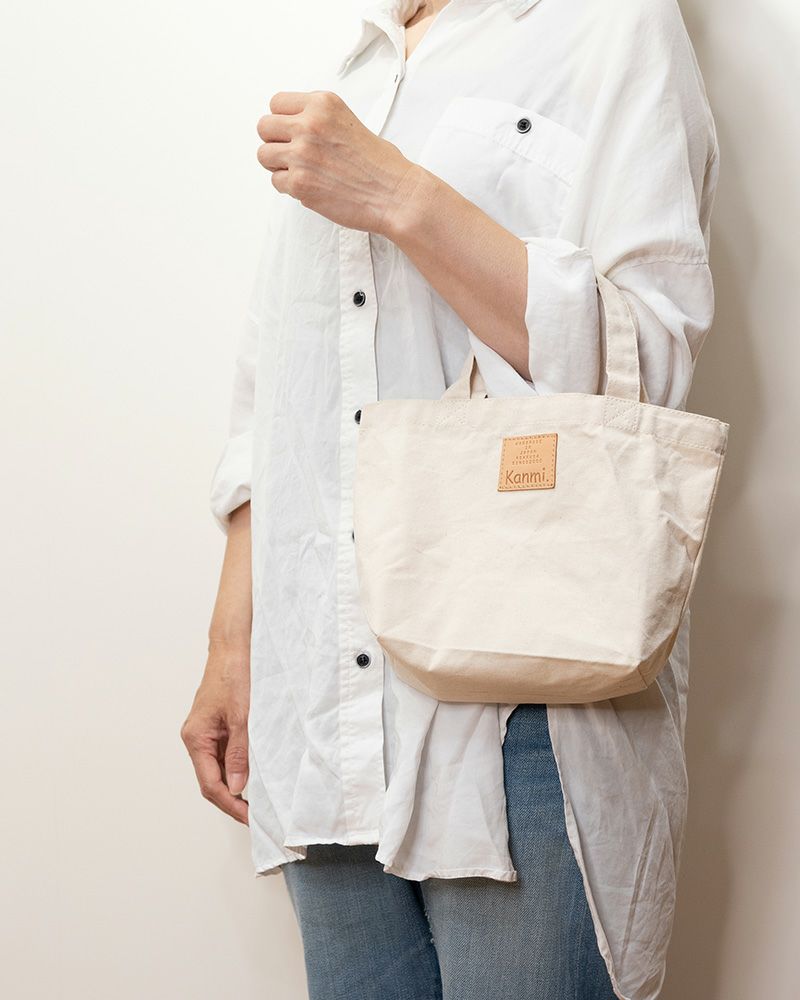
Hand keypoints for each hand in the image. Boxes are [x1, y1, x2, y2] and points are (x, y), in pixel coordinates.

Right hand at [180, 640, 249, 825]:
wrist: (234, 646)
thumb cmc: (234, 673)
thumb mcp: (242, 716)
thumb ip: (239, 752)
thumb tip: (238, 787)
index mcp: (196, 737)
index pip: (210, 784)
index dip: (231, 804)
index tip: (250, 818)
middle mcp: (197, 738)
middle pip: (213, 780)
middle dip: (234, 799)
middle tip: (258, 815)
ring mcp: (207, 733)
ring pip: (220, 768)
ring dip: (238, 784)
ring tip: (261, 799)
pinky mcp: (218, 726)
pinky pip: (227, 754)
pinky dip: (240, 766)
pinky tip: (257, 773)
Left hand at [256, 90, 419, 235]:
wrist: (395, 195)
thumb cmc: (380, 164)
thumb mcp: (349, 122)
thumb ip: (318, 120)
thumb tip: (291, 129)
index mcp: (322, 104)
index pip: (276, 103)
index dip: (282, 120)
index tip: (292, 132)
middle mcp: (309, 125)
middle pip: (264, 126)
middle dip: (275, 141)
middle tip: (292, 154)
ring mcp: (302, 154)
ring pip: (264, 155)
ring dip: (278, 165)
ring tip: (301, 172)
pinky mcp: (300, 183)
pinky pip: (276, 182)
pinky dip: (289, 187)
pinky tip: (311, 187)